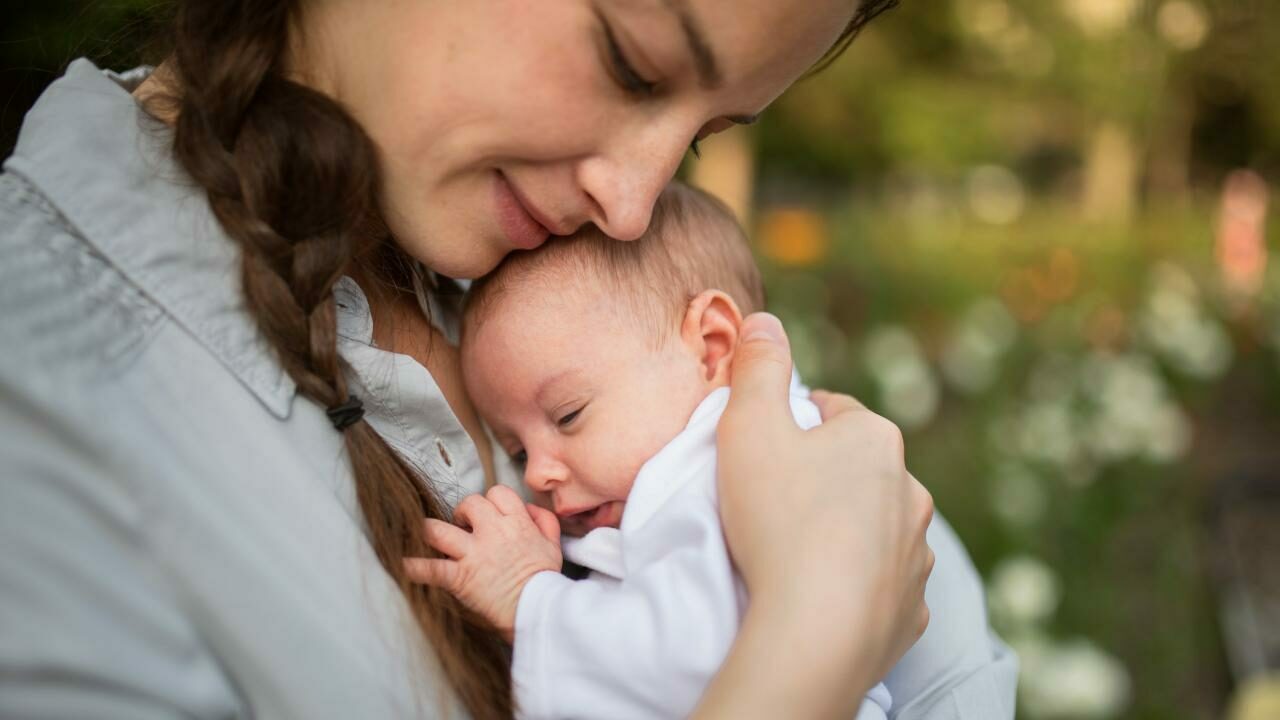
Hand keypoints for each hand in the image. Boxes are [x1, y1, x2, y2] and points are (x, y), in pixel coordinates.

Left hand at [404, 485, 562, 641]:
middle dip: (462, 512)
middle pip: (468, 504)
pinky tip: (403, 565)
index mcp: (516, 523)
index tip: (489, 514)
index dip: (491, 501)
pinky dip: (414, 567)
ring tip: (427, 535)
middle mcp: (492, 532)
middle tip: (462, 525)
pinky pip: (430, 569)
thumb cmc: (545, 580)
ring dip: (430, 531)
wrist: (538, 609)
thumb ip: (543, 521)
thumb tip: (529, 509)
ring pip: (438, 530)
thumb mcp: (552, 545)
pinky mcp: (460, 577)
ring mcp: (473, 554)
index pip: (497, 493)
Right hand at [714, 313, 934, 711]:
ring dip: (846, 533)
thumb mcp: (749, 427)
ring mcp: (917, 554)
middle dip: (824, 479)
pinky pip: (883, 586)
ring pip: (878, 529)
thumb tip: (765, 320)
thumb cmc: (778, 517)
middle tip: (773, 504)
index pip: (834, 412)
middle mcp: (911, 491)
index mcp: (876, 439)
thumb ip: (757, 369)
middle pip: (860, 471)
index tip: (764, 450)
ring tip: (796, 554)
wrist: (816, 630)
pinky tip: (821, 596)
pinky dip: (858, 586)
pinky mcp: (913, 611)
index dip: (794, 425)